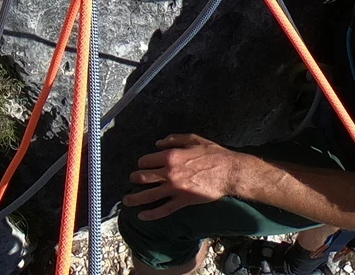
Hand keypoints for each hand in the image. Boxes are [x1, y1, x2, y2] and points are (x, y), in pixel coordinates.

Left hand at [121, 133, 245, 219]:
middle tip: (131, 180)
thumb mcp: (191, 139)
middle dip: (135, 179)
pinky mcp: (183, 202)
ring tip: (126, 201)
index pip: (147, 160)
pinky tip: (143, 216)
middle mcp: (169, 173)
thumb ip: (172, 139)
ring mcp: (175, 189)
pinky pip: (165, 209)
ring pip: (150, 195)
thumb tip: (158, 143)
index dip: (142, 162)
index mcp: (170, 156)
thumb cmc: (211, 153)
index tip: (142, 165)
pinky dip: (152, 214)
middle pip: (145, 177)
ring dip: (136, 198)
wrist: (228, 172)